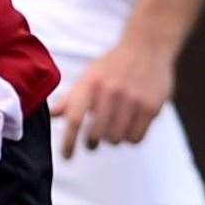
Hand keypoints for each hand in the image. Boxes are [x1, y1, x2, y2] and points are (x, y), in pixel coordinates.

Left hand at [50, 34, 173, 157]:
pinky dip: (130, 138)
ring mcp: (133, 100)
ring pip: (116, 139)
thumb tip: (52, 114)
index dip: (68, 142)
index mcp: (90, 84)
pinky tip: (129, 127)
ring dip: (112, 139)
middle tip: (92, 142)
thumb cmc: (112, 65)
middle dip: (91, 143)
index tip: (66, 157)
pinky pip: (136, 137)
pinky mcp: (151, 106)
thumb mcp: (88, 76)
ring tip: (113, 129)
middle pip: (95, 134)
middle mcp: (110, 92)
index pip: (74, 119)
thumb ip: (70, 98)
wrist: (147, 47)